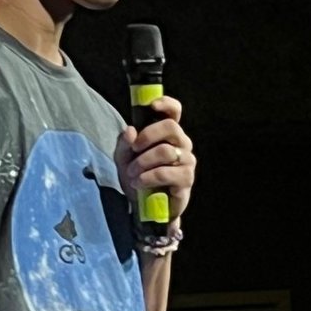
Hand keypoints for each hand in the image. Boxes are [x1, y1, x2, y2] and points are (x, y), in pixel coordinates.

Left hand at [116, 95, 194, 225]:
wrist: (144, 206)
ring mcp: (187, 162)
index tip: (152, 106)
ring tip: (132, 174)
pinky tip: (139, 183)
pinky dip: (148, 177)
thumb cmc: (138, 177)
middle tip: (134, 149)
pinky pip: (165, 173)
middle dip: (148, 136)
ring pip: (166, 151)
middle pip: (171, 127)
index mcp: (168, 134)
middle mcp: (182, 144)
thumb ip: (124, 143)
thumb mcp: (123, 158)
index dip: (167, 104)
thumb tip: (130, 131)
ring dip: (143, 162)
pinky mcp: (186, 180)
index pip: (174, 112)